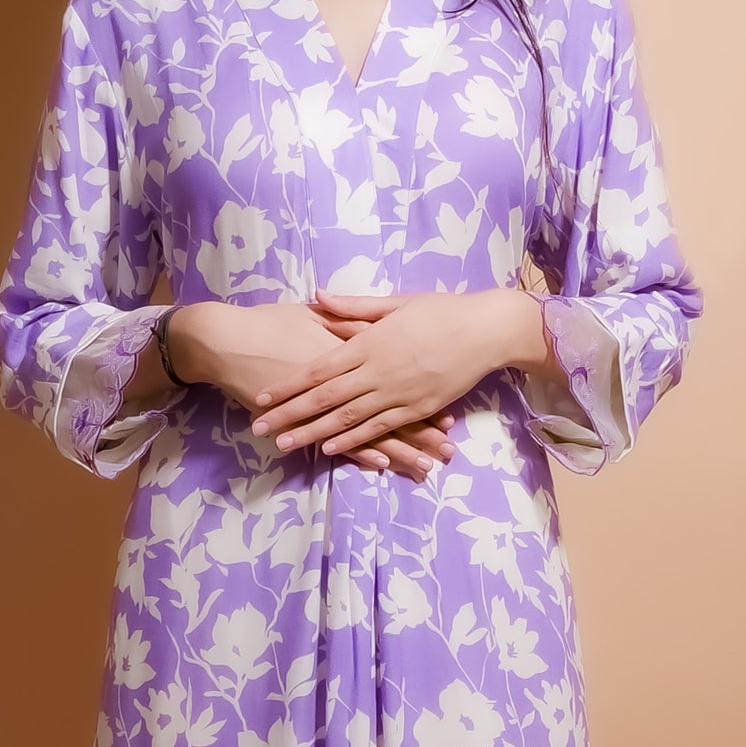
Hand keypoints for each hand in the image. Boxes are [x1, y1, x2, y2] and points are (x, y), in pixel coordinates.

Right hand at [164, 298, 456, 481]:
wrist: (229, 340)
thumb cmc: (268, 323)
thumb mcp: (312, 313)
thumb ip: (342, 315)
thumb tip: (368, 320)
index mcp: (353, 351)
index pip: (396, 375)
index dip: (423, 393)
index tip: (448, 410)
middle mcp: (348, 379)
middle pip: (393, 407)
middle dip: (422, 431)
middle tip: (449, 449)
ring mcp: (328, 401)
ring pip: (371, 429)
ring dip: (400, 450)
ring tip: (427, 468)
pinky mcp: (307, 418)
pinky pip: (337, 437)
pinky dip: (361, 451)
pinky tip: (381, 464)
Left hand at [250, 286, 550, 456]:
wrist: (485, 330)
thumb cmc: (440, 311)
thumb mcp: (395, 303)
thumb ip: (353, 306)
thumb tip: (316, 297)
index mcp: (370, 343)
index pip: (319, 369)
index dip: (289, 385)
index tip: (263, 396)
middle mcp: (379, 372)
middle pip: (326, 399)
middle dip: (290, 416)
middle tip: (260, 429)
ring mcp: (398, 394)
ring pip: (348, 420)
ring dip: (314, 434)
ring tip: (285, 445)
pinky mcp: (417, 409)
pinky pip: (380, 428)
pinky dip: (355, 441)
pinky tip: (331, 448)